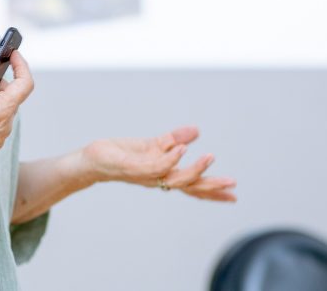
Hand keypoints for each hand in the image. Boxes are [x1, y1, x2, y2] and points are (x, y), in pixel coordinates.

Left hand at [81, 126, 236, 202]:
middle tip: (233, 185)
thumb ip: (173, 139)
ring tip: (210, 156)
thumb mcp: (152, 145)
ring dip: (194, 169)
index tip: (234, 194)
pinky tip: (181, 148)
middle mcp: (157, 179)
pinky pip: (155, 166)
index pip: (192, 185)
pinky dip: (170, 159)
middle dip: (212, 187)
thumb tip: (196, 131)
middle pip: (189, 187)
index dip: (212, 190)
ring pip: (175, 178)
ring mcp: (146, 175)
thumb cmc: (119, 155)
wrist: (92, 160)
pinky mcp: (133, 168)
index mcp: (164, 174)